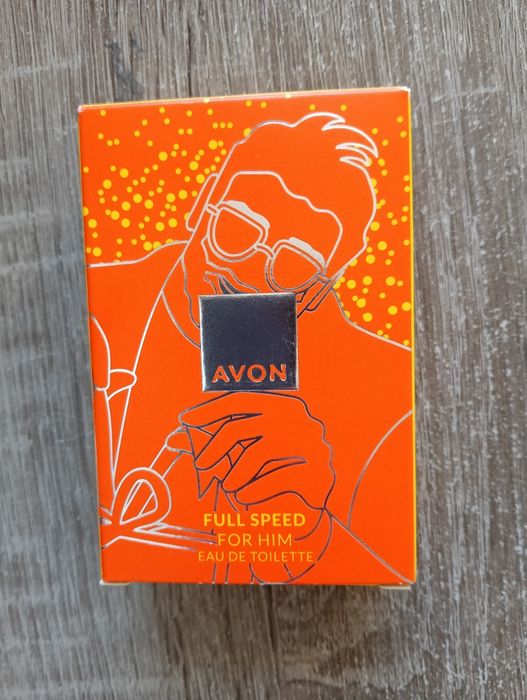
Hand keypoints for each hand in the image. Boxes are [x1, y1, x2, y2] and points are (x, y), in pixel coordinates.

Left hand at [179, 392, 334, 510]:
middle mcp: (297, 420)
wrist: (331, 493)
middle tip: (201, 465)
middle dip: (215, 447)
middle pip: (242, 427)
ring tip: (228, 487)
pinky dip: (255, 491)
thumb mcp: (260, 446)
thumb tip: (176, 438)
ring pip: (257, 454)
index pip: (240, 401)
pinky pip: (275, 480)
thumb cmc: (286, 465)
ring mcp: (311, 445)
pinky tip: (245, 497)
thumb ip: (226, 441)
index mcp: (283, 406)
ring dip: (235, 474)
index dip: (210, 410)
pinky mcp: (318, 473)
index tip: (186, 420)